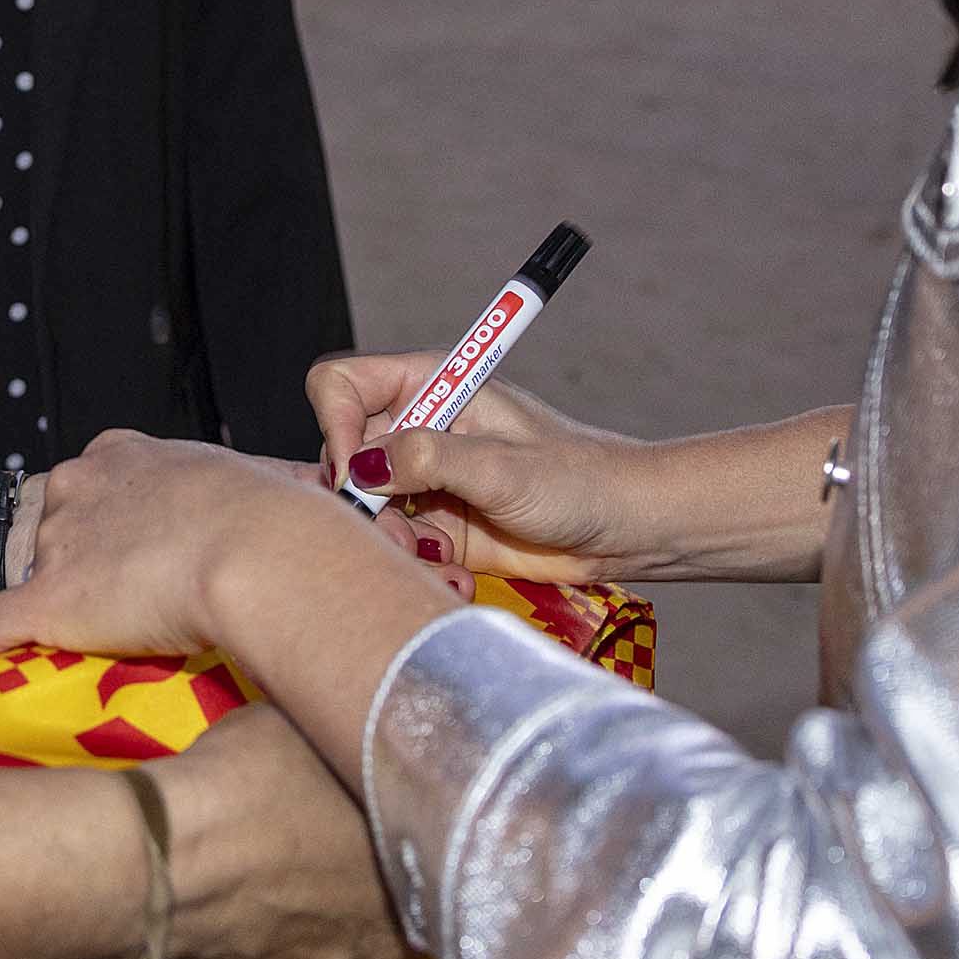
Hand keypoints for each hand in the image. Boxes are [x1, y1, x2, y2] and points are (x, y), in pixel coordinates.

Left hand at [0, 430, 398, 662]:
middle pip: (56, 519)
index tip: (144, 554)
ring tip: (93, 637)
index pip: (97, 476)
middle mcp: (81, 486)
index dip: (116, 520)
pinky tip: (9, 652)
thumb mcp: (263, 488)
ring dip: (51, 600)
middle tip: (125, 599)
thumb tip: (335, 519)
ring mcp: (57, 542)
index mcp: (129, 454)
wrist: (259, 553)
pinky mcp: (44, 599)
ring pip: (25, 567)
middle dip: (79, 556)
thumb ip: (258, 503)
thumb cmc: (278, 520)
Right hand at [137, 708, 405, 958]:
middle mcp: (392, 945)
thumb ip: (342, 752)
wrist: (164, 865)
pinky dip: (283, 948)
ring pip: (345, 947)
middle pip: (393, 910)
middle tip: (327, 845)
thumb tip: (345, 741)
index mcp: (417, 873)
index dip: (402, 833)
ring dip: (327, 921)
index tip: (375, 814)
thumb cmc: (249, 785)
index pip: (432, 857)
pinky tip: (255, 915)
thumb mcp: (308, 732)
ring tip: (284, 882)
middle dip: (367, 882)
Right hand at [310, 353, 647, 586]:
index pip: (341, 385)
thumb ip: (429, 458)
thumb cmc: (578, 480)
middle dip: (360, 500)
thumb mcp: (502, 467)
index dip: (335, 423)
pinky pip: (397, 544)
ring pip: (364, 509)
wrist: (623, 530)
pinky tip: (457, 573)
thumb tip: (361, 465)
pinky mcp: (437, 524)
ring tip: (437, 558)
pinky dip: (416, 563)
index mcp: (432, 386)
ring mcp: (425, 479)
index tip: (357, 470)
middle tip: (400, 532)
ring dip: (390, 540)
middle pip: (342, 455)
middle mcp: (419, 428)